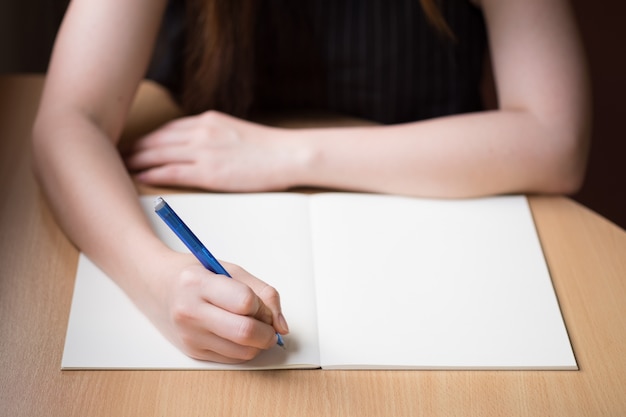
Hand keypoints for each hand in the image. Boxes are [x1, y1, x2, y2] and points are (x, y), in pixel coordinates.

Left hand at [125, 111, 300, 191]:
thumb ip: (213, 135)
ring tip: (120, 168)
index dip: (147, 138)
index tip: (134, 145)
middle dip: (134, 148)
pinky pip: (172, 171)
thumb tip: (197, 147)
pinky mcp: (209, 172)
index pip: (167, 129)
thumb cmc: (267, 148)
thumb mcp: (235, 131)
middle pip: (157, 139)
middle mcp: (201, 132)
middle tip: (116, 156)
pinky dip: (152, 173)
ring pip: (159, 154)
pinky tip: (139, 177)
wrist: (287, 155)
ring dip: (136, 160)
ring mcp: (203, 151)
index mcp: (207, 121)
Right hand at [148, 253, 288, 362]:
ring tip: (253, 326)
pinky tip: (237, 334)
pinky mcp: (192, 352)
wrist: (156, 287)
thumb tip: (282, 325)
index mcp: (198, 284)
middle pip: (245, 332)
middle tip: (269, 325)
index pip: (244, 301)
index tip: (263, 305)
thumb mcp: (229, 269)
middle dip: (268, 332)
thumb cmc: (194, 275)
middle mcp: (190, 312)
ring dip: (258, 343)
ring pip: (242, 352)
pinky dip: (244, 349)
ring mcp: (189, 335)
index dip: (263, 306)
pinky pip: (232, 359)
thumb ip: (263, 291)